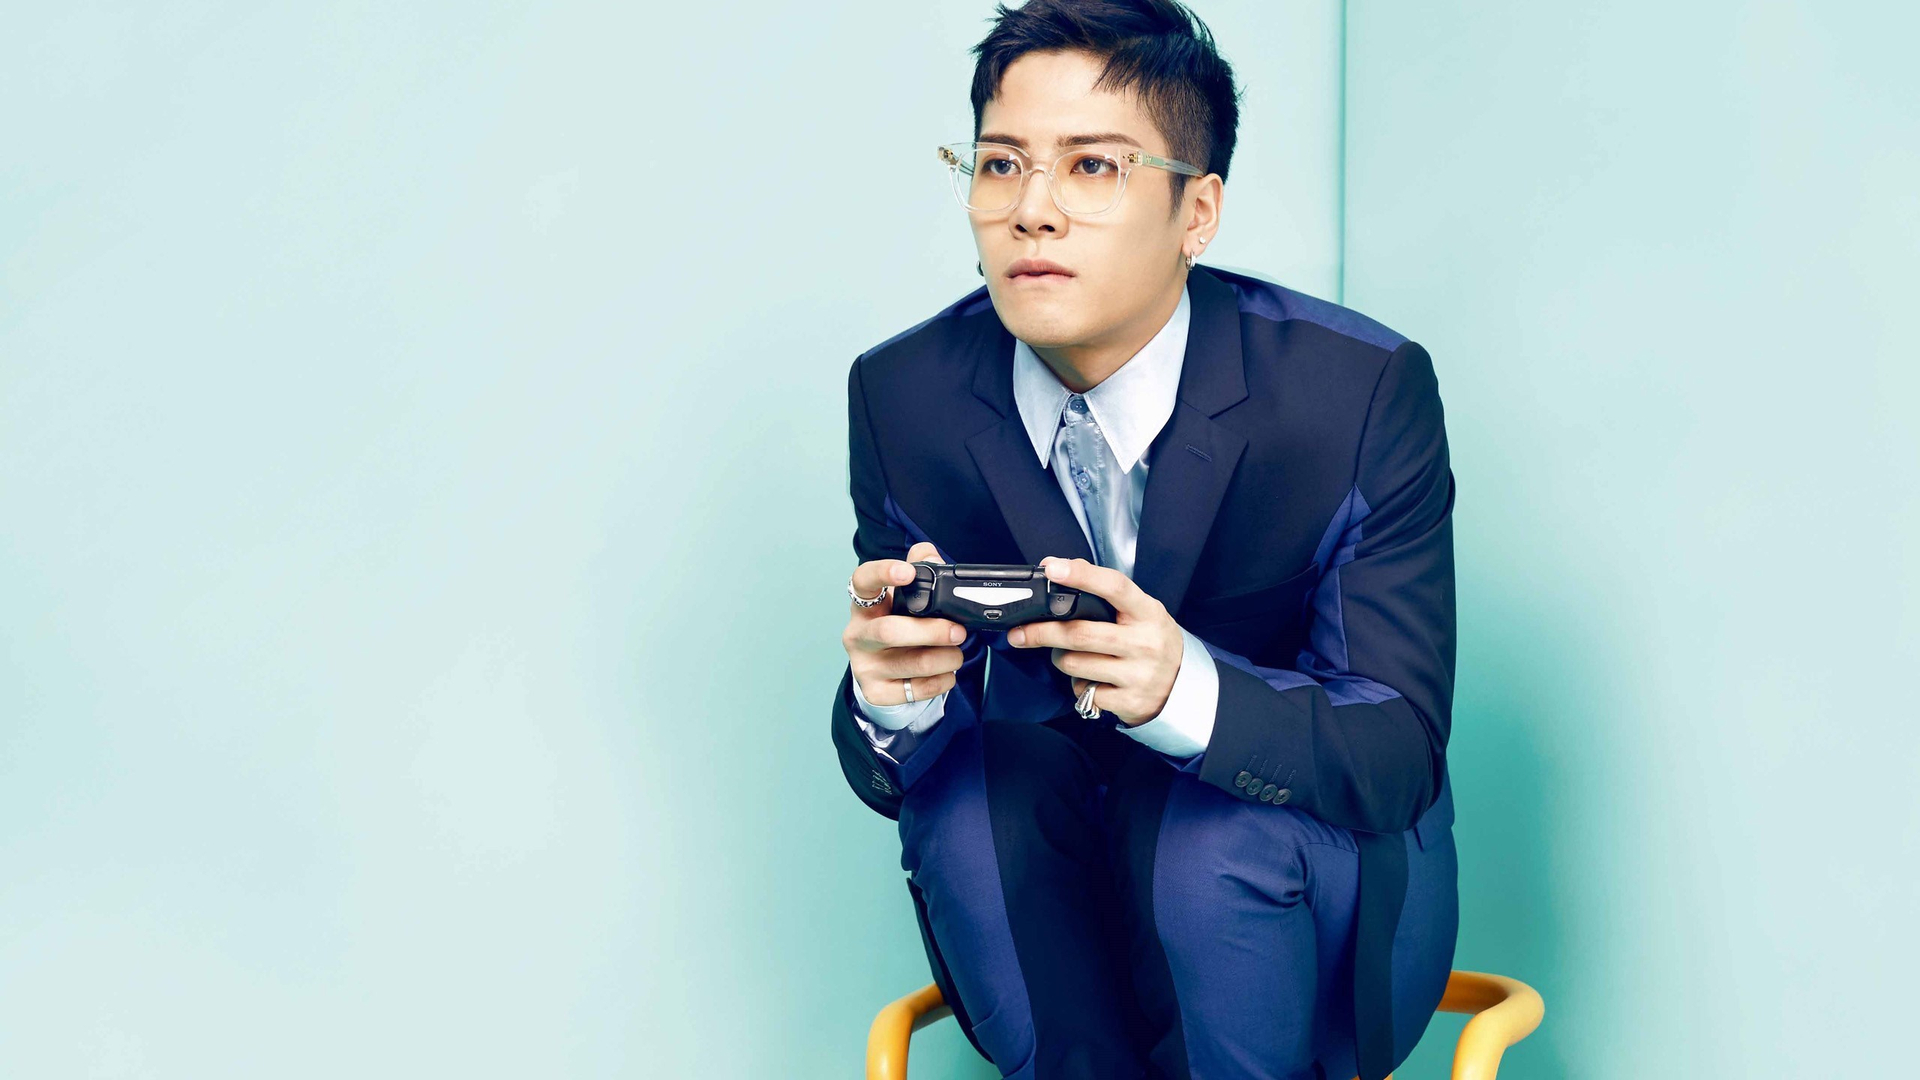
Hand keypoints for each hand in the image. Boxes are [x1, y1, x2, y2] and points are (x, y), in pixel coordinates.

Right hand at [842, 541, 968, 706]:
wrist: (881, 671)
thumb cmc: (897, 625)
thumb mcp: (903, 597)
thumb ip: (919, 568)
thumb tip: (930, 554)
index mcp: (864, 604)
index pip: (862, 581)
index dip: (883, 574)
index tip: (908, 572)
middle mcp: (858, 634)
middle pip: (890, 631)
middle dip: (932, 632)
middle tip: (959, 631)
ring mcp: (864, 666)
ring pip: (910, 664)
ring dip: (945, 658)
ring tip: (958, 653)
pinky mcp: (876, 692)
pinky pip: (915, 690)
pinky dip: (941, 682)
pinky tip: (948, 674)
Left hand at [1006, 556, 1181, 726]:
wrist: (1182, 686)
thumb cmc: (1150, 640)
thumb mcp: (1140, 613)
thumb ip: (1105, 595)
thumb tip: (1056, 571)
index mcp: (1147, 612)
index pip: (1113, 587)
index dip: (1081, 575)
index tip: (1052, 568)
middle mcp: (1145, 642)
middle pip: (1079, 633)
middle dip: (1042, 632)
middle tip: (1018, 633)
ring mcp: (1138, 674)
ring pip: (1075, 664)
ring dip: (1061, 659)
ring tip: (1070, 656)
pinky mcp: (1129, 701)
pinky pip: (1083, 690)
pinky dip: (1077, 684)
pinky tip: (1091, 679)